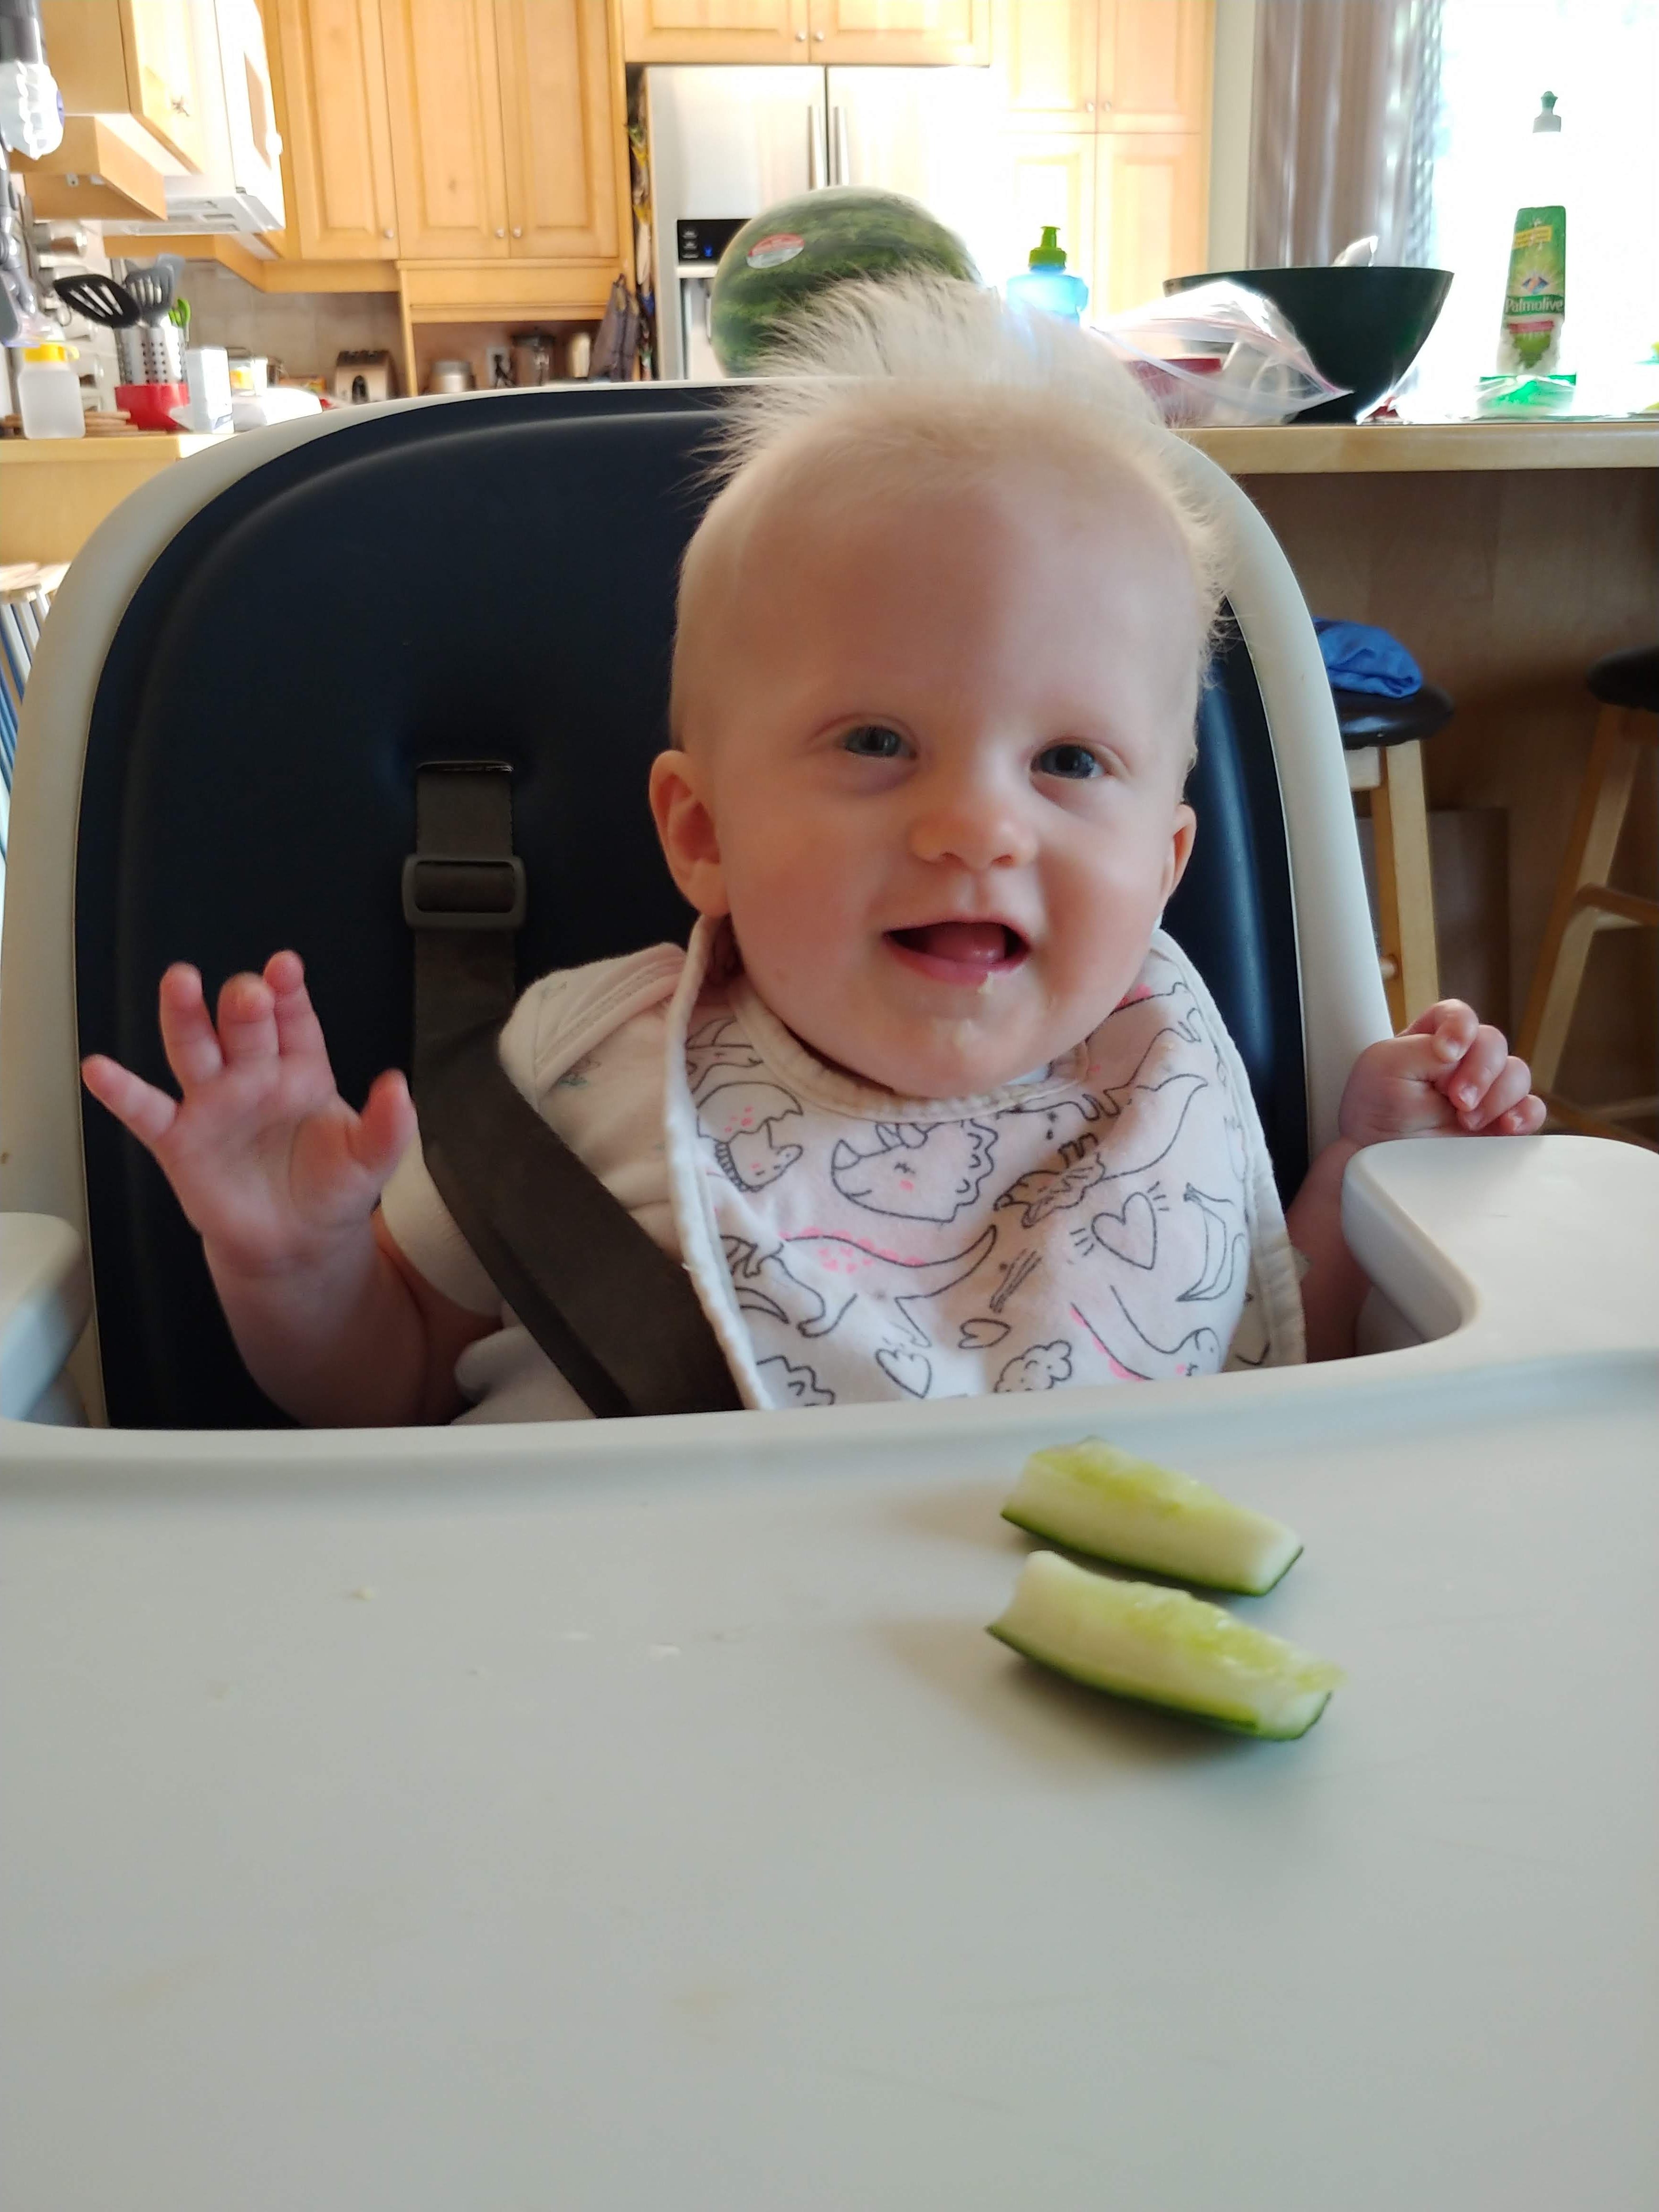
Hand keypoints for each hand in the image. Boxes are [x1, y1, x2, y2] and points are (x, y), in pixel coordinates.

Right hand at [81, 952, 415, 1280]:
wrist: (297, 1242)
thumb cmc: (331, 1187)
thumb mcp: (370, 1160)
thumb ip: (388, 1126)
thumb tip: (399, 1088)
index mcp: (301, 1069)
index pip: (295, 1021)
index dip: (290, 993)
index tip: (287, 967)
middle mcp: (252, 1075)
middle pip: (243, 1028)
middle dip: (243, 1005)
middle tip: (246, 989)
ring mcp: (212, 1103)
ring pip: (194, 1050)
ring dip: (184, 1017)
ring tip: (178, 983)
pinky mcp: (179, 1140)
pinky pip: (147, 1111)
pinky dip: (122, 1092)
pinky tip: (100, 1070)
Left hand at [1338, 999, 1544, 1148]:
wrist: (1380, 1160)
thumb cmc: (1374, 1110)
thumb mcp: (1384, 1066)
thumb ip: (1425, 1047)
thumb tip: (1461, 1055)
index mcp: (1431, 1039)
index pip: (1457, 1015)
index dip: (1460, 1026)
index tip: (1447, 1052)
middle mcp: (1462, 1062)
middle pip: (1493, 1043)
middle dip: (1479, 1071)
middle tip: (1457, 1100)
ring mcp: (1484, 1092)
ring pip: (1516, 1073)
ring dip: (1497, 1095)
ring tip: (1466, 1121)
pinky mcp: (1498, 1123)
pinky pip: (1531, 1109)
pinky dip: (1525, 1114)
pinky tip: (1507, 1126)